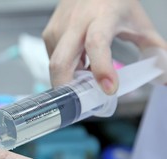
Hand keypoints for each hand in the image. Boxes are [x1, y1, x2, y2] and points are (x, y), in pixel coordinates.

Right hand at [42, 0, 166, 93]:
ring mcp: (57, 30)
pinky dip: (66, 70)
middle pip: (60, 63)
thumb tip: (163, 75)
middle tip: (81, 102)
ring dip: (68, 80)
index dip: (101, 69)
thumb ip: (153, 48)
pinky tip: (78, 65)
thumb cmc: (113, 3)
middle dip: (66, 88)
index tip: (109, 89)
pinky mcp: (48, 35)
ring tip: (85, 78)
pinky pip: (53, 61)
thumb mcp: (137, 22)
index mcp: (101, 18)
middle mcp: (75, 24)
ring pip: (55, 66)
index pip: (97, 44)